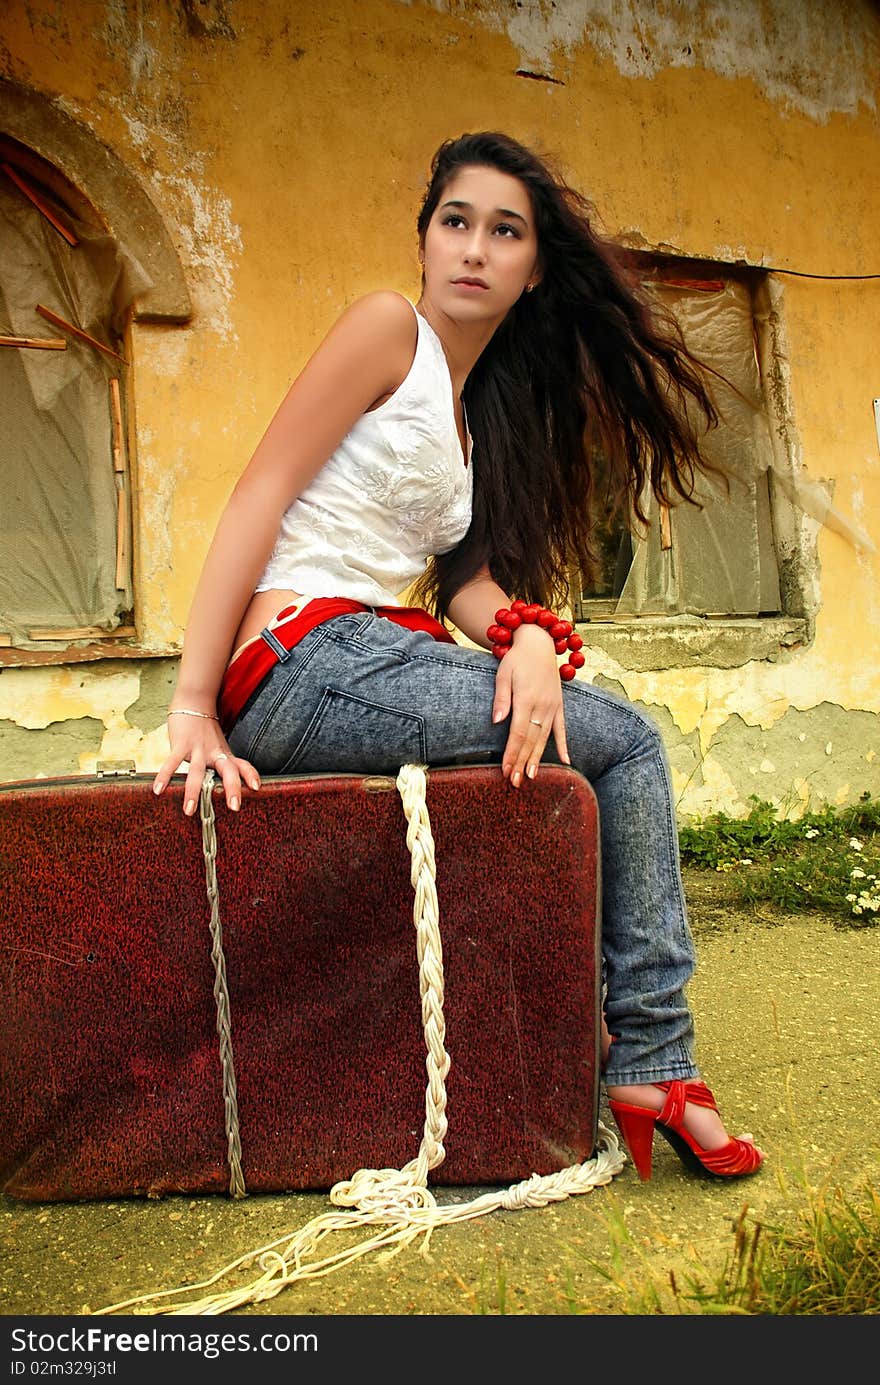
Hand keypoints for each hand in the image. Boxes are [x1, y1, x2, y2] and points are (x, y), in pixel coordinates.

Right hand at [153, 714, 260, 815]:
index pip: (242, 765)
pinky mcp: (180, 744)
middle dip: (232, 788)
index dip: (251, 775)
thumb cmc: (205, 729)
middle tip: (235, 808)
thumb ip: (220, 763)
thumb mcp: (217, 746)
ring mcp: (198, 748)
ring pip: (197, 772)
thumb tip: (221, 786)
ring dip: (193, 792)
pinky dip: (165, 776)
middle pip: (228, 771)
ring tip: (189, 811)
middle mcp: (214, 753)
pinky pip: (172, 762)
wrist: (193, 701)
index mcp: (224, 754)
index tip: (256, 788)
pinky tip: (158, 791)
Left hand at [491, 624, 570, 786]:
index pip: (518, 733)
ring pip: (545, 738)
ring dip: (538, 759)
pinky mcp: (560, 705)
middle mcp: (542, 705)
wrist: (539, 643)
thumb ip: (501, 699)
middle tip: (514, 782)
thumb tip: (497, 721)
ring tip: (532, 777)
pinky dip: (564, 746)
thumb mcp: (503, 674)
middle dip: (522, 762)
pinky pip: (562, 729)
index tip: (506, 770)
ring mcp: (553, 706)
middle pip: (531, 740)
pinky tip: (566, 762)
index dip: (512, 753)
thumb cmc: (517, 659)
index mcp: (526, 698)